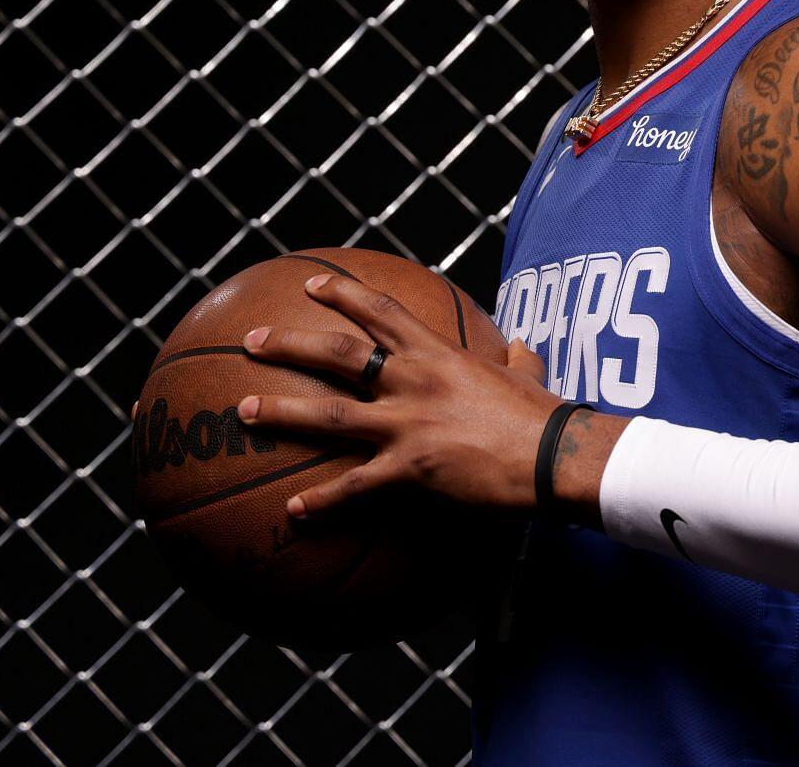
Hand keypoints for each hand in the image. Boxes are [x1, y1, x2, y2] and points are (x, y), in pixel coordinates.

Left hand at [236, 271, 566, 518]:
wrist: (554, 455)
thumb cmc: (546, 416)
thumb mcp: (529, 374)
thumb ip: (517, 360)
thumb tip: (520, 349)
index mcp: (439, 354)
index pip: (381, 311)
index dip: (343, 294)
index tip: (311, 284)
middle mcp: (413, 381)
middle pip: (338, 354)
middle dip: (289, 343)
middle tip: (250, 340)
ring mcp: (406, 424)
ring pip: (329, 415)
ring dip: (282, 412)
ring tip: (244, 412)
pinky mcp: (409, 470)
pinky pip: (354, 487)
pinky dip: (322, 502)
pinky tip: (295, 513)